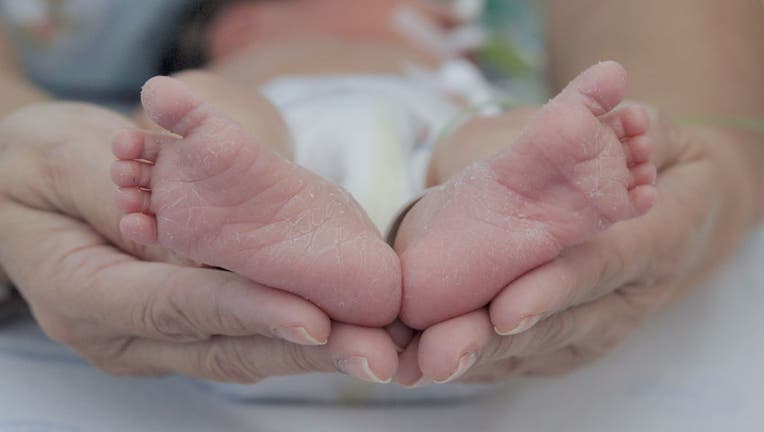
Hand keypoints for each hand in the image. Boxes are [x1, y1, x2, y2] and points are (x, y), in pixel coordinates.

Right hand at [0, 103, 398, 382]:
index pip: (177, 307)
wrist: (22, 185)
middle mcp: (123, 334)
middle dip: (303, 352)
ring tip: (376, 348)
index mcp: (83, 294)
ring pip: (240, 350)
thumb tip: (192, 248)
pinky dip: (293, 332)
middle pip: (222, 347)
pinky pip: (241, 332)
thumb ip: (123, 205)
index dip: (248, 312)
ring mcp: (153, 338)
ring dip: (313, 351)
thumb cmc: (32, 165)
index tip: (314, 320)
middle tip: (372, 353)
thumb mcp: (61, 163)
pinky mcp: (180, 325)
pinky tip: (345, 327)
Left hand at [396, 107, 760, 384]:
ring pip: (529, 353)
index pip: (599, 270)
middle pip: (554, 329)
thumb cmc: (654, 168)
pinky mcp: (566, 344)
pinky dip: (472, 363)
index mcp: (654, 245)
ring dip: (472, 360)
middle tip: (438, 356)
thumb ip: (631, 122)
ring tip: (418, 363)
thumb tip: (607, 79)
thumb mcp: (658, 136)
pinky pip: (517, 360)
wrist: (677, 217)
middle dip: (493, 344)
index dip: (552, 291)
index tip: (504, 311)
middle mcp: (624, 302)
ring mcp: (594, 330)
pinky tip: (423, 364)